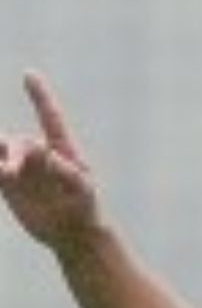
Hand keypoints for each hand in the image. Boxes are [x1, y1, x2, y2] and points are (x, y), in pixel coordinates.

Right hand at [0, 73, 99, 250]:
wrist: (72, 233)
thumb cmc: (86, 209)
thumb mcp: (82, 191)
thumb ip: (67, 172)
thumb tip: (46, 152)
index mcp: (61, 151)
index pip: (50, 118)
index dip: (40, 96)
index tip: (29, 74)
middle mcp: (37, 154)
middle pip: (16, 143)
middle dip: (12, 154)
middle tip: (10, 174)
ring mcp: (20, 167)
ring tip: (1, 174)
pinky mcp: (6, 182)